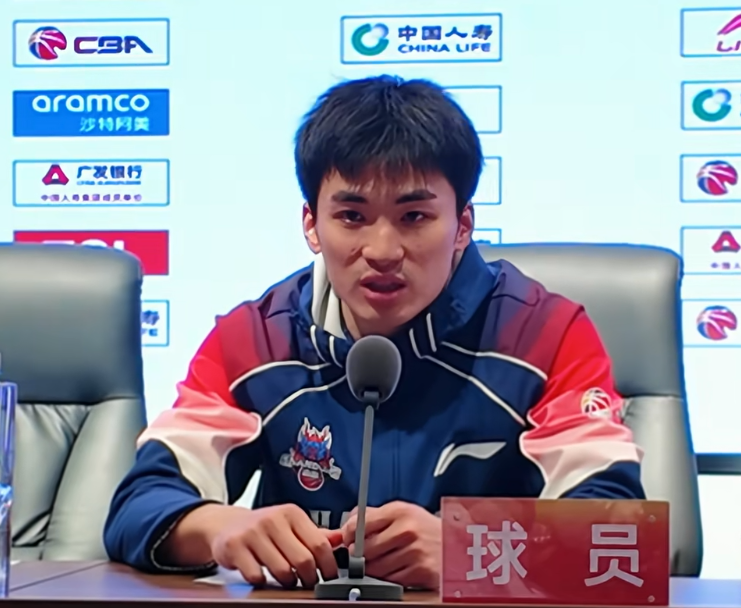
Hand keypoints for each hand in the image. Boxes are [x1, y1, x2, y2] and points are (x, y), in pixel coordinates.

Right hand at [209, 503, 341, 587]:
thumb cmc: (264, 527)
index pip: (319, 543)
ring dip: (288, 581)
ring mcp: (253, 532)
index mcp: (292, 513)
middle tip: (308, 582)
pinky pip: (256, 576)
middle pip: (304, 559)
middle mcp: (273, 519)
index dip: (328, 564)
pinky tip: (263, 575)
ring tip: (287, 578)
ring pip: (282, 570)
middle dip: (309, 577)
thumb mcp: (291, 525)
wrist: (227, 525)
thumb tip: (341, 539)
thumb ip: (316, 534)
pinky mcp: (235, 547)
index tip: (330, 575)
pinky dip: (263, 581)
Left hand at [341, 501, 440, 589]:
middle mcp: (406, 529)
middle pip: (364, 549)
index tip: (348, 540)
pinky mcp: (420, 571)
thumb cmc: (429, 529)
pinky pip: (391, 580)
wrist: (458, 545)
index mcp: (400, 511)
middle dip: (360, 556)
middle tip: (363, 556)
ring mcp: (414, 551)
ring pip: (375, 567)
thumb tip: (349, 520)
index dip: (348, 535)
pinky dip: (389, 579)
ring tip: (384, 563)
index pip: (360, 523)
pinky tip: (397, 571)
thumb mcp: (405, 513)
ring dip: (373, 570)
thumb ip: (377, 515)